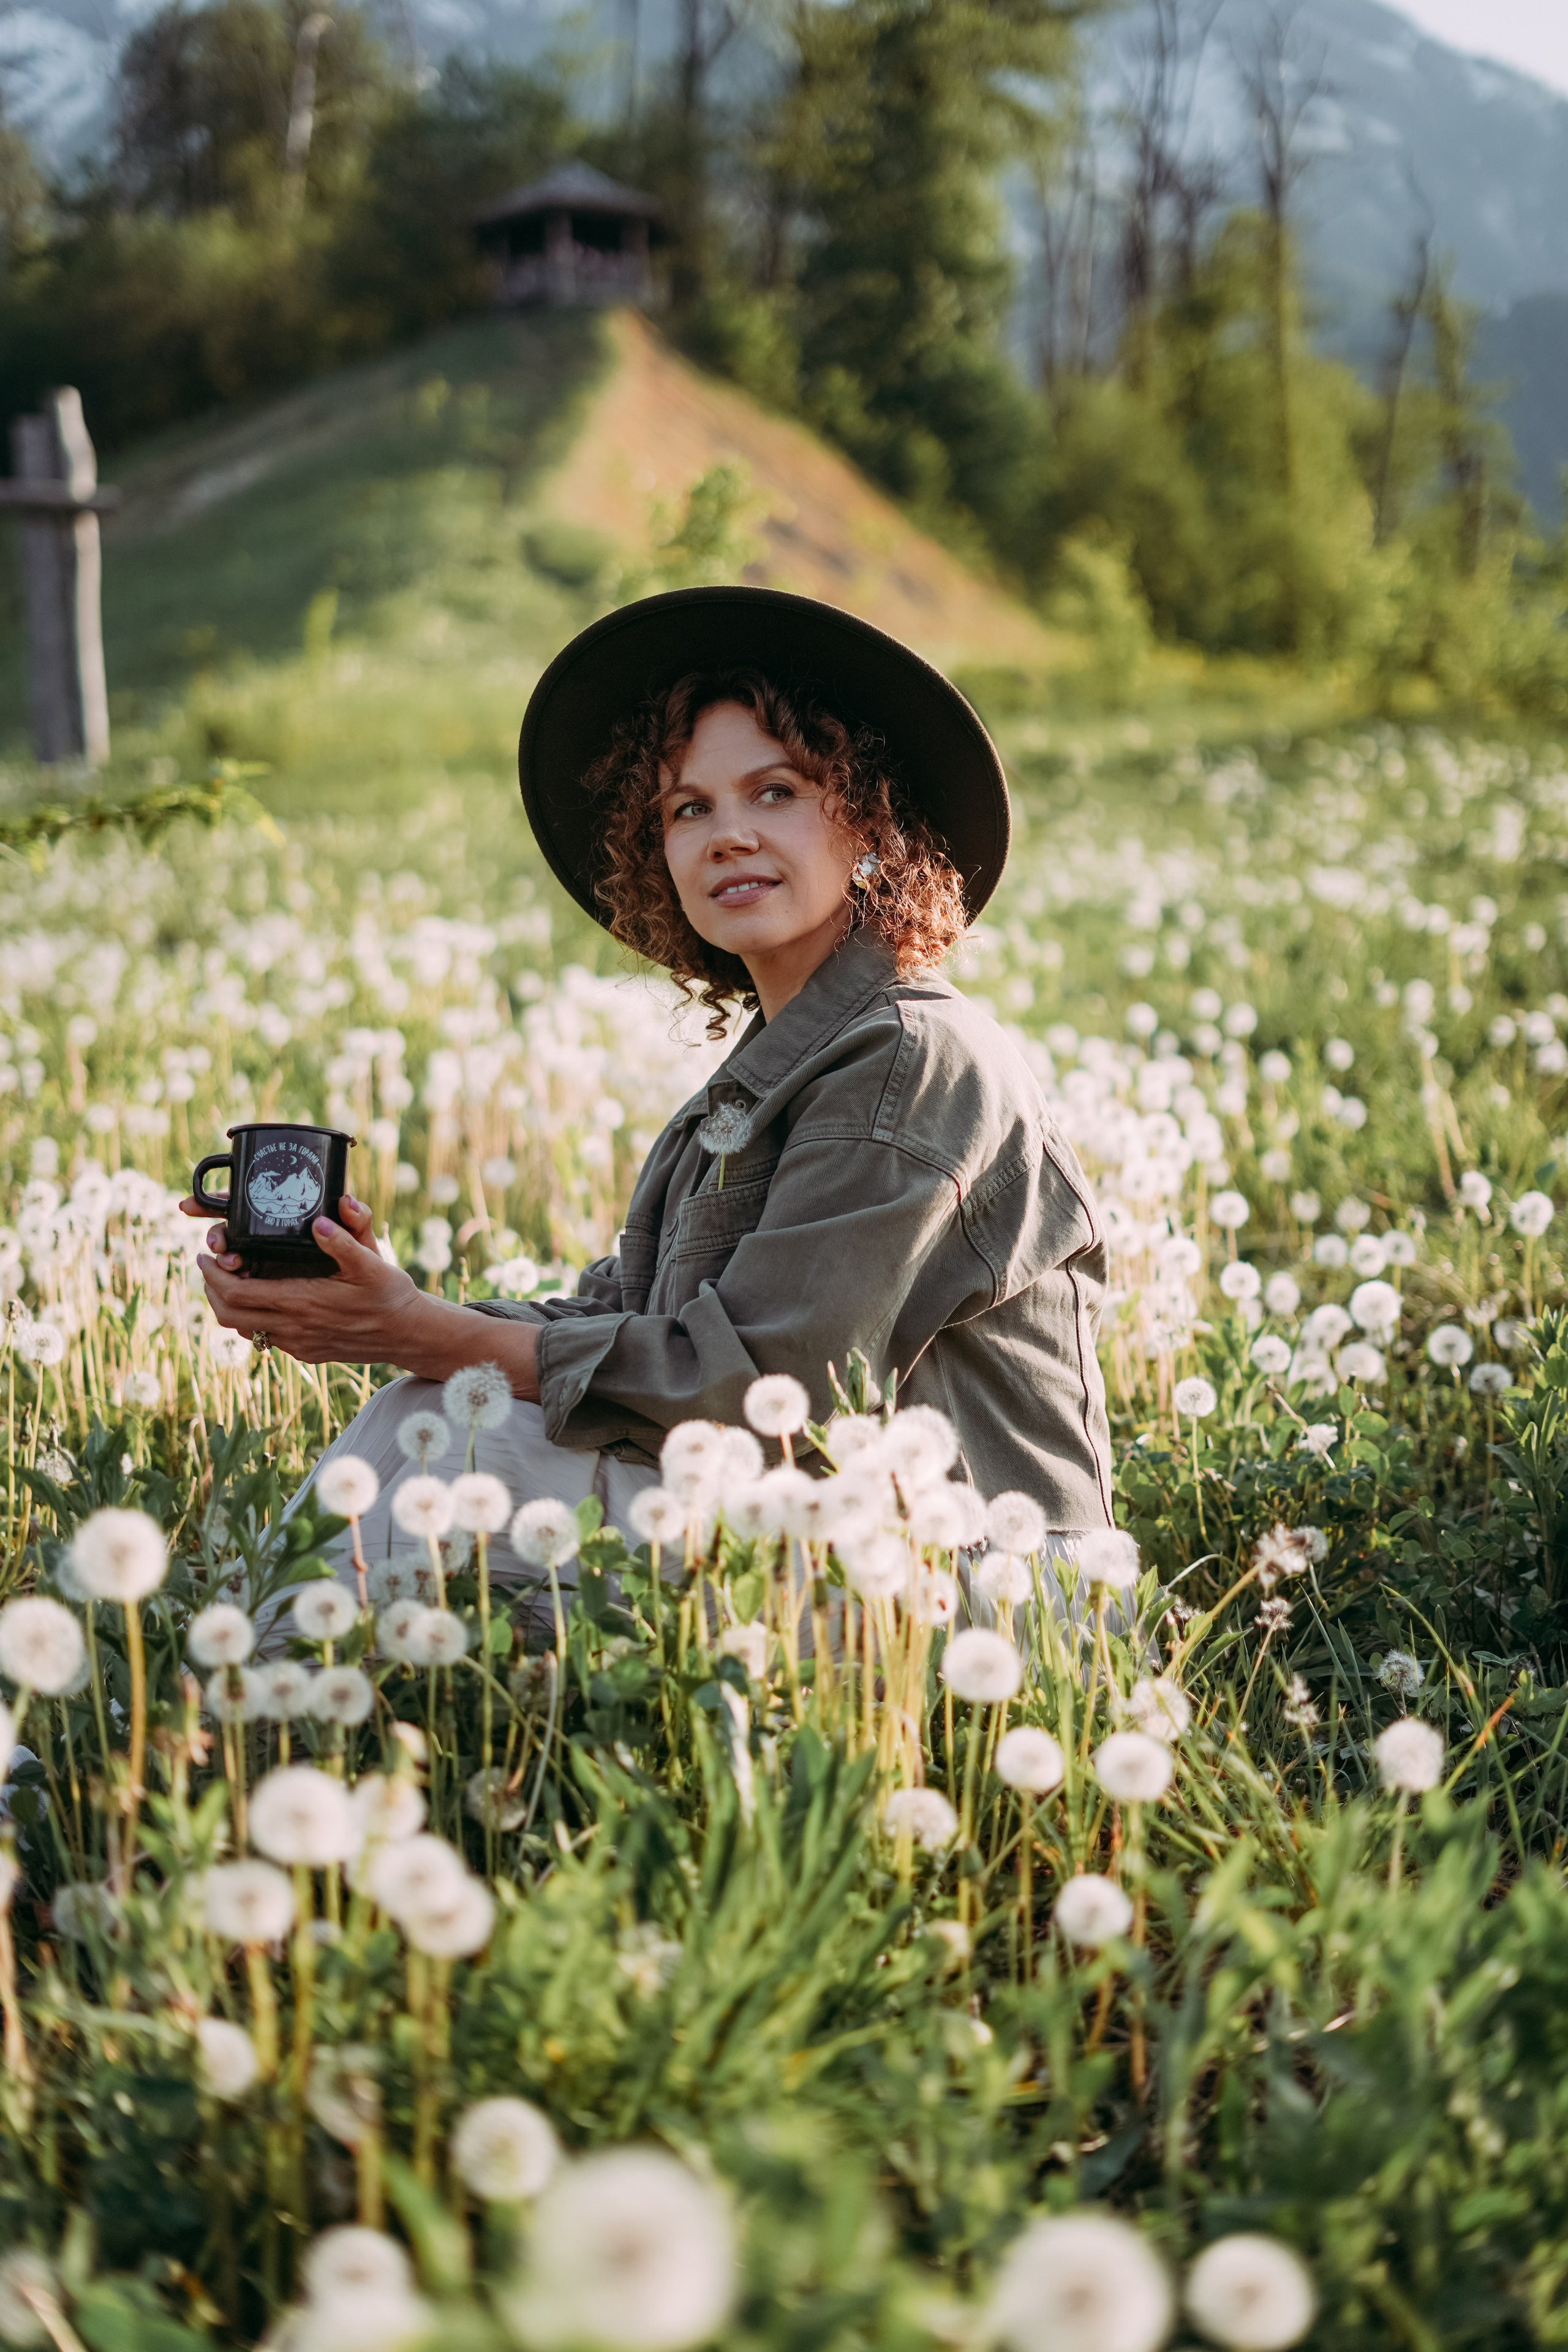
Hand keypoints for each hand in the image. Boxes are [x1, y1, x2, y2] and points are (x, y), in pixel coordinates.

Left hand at [186, 1193, 428, 1367]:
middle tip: (210, 1265)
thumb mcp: (371, 1263)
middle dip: (211, 1290)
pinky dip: (253, 1317)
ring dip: (230, 1305)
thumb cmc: (390, 1295)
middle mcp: (294, 1328)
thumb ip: (344, 1240)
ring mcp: (298, 1344)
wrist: (408, 1334)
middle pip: (229, 1315)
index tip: (205, 1254)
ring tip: (233, 1278)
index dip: (212, 1275)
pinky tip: (265, 1297)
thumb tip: (319, 1221)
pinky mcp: (306, 1352)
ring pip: (244, 1329)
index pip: (237, 1293)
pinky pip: (266, 1337)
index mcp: (302, 1302)